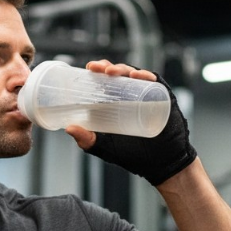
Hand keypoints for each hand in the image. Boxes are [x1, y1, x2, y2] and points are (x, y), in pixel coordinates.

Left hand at [65, 59, 197, 186]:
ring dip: (123, 69)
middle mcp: (132, 95)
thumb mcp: (105, 147)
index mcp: (117, 102)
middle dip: (107, 67)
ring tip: (112, 72)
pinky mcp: (162, 97)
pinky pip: (155, 82)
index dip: (98, 71)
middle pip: (119, 74)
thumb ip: (87, 140)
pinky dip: (146, 76)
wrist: (159, 163)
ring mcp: (147, 95)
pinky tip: (137, 75)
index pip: (106, 81)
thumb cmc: (132, 155)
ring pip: (134, 74)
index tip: (88, 68)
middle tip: (97, 68)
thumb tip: (68, 128)